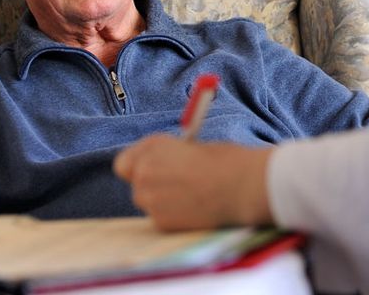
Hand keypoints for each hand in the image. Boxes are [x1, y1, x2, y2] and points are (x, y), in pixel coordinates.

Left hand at [114, 134, 274, 229]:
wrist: (243, 185)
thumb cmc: (227, 161)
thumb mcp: (194, 148)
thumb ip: (171, 158)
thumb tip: (167, 169)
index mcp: (153, 147)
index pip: (125, 163)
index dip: (139, 167)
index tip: (154, 170)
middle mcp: (144, 171)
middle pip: (136, 185)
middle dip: (153, 186)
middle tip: (179, 187)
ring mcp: (150, 198)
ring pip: (149, 204)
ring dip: (163, 202)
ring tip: (192, 197)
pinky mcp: (161, 222)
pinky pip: (162, 219)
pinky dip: (175, 217)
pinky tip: (196, 210)